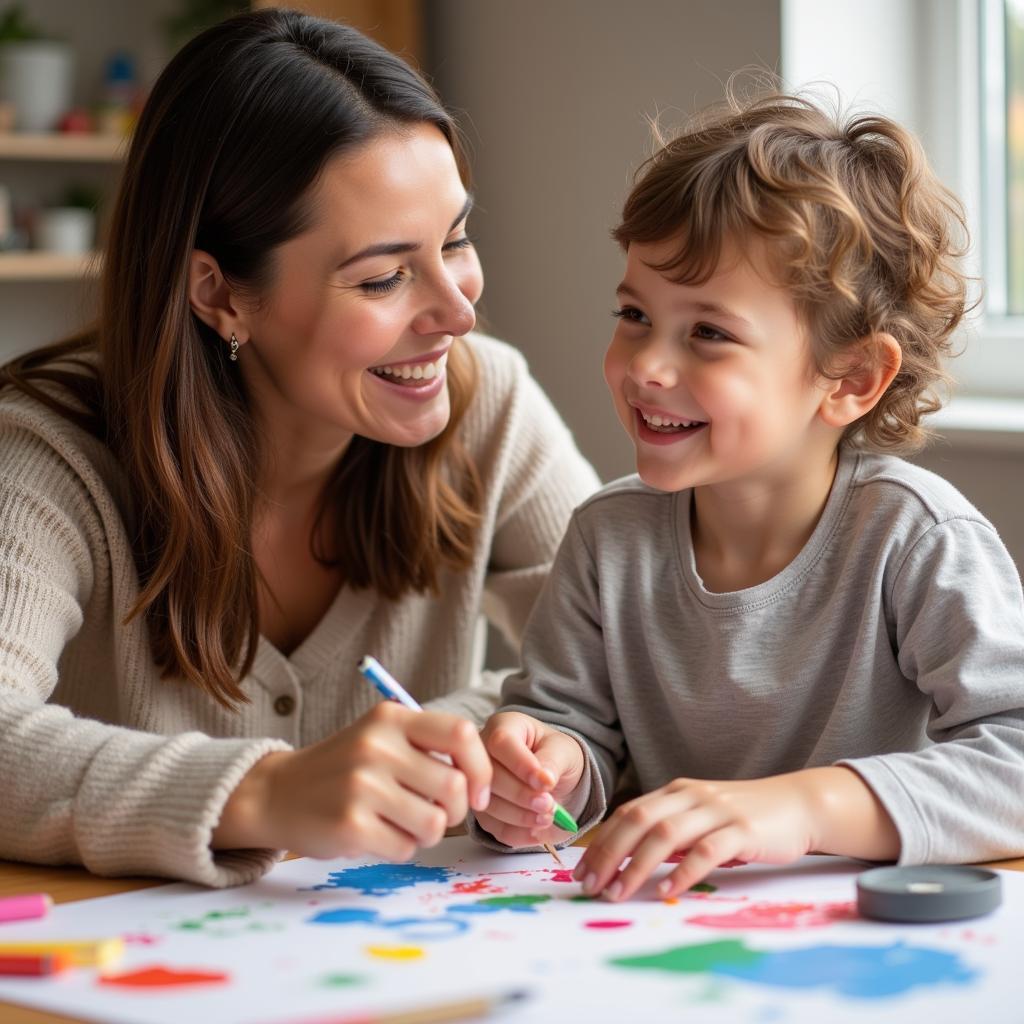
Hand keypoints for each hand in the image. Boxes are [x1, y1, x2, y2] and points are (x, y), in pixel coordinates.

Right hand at [213, 701, 491, 860]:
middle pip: (453, 787)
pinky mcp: (350, 825)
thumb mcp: (381, 737)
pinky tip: (378, 835)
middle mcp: (377, 746)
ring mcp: (362, 785)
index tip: (476, 793)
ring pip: (434, 824)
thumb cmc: (343, 768)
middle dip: (454, 811)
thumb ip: (427, 746)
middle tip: (434, 815)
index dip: (480, 768)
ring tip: (403, 825)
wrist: (277, 793)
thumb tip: (480, 783)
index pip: (461, 734)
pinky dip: (400, 849)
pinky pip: (405, 848)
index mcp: (391, 718)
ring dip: (427, 833)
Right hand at [475, 711, 585, 847]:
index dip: (521, 765)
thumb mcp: (563, 751)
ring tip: (547, 818)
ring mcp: (477, 782)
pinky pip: (492, 827)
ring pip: (488, 804)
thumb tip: (544, 780)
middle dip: (522, 795)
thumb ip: (552, 761)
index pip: (501, 742)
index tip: (546, 784)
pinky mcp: (482, 810)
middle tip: (549, 805)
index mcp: (504, 726)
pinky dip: (517, 834)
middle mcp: (482, 752)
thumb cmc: (557, 755)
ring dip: (520, 817)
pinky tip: (537, 832)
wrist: (556, 778)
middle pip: (490, 776)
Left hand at [573, 774, 818, 900]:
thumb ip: (670, 832)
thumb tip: (628, 859)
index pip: (629, 813)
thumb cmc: (744, 817)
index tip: (582, 870)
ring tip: (618, 892)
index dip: (602, 840)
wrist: (797, 804)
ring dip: (637, 865)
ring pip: (666, 834)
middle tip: (590, 885)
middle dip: (609, 853)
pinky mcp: (742, 829)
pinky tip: (667, 890)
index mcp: (676, 791)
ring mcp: (716, 810)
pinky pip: (706, 850)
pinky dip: (683, 871)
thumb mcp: (701, 818)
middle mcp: (691, 796)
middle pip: (639, 820)